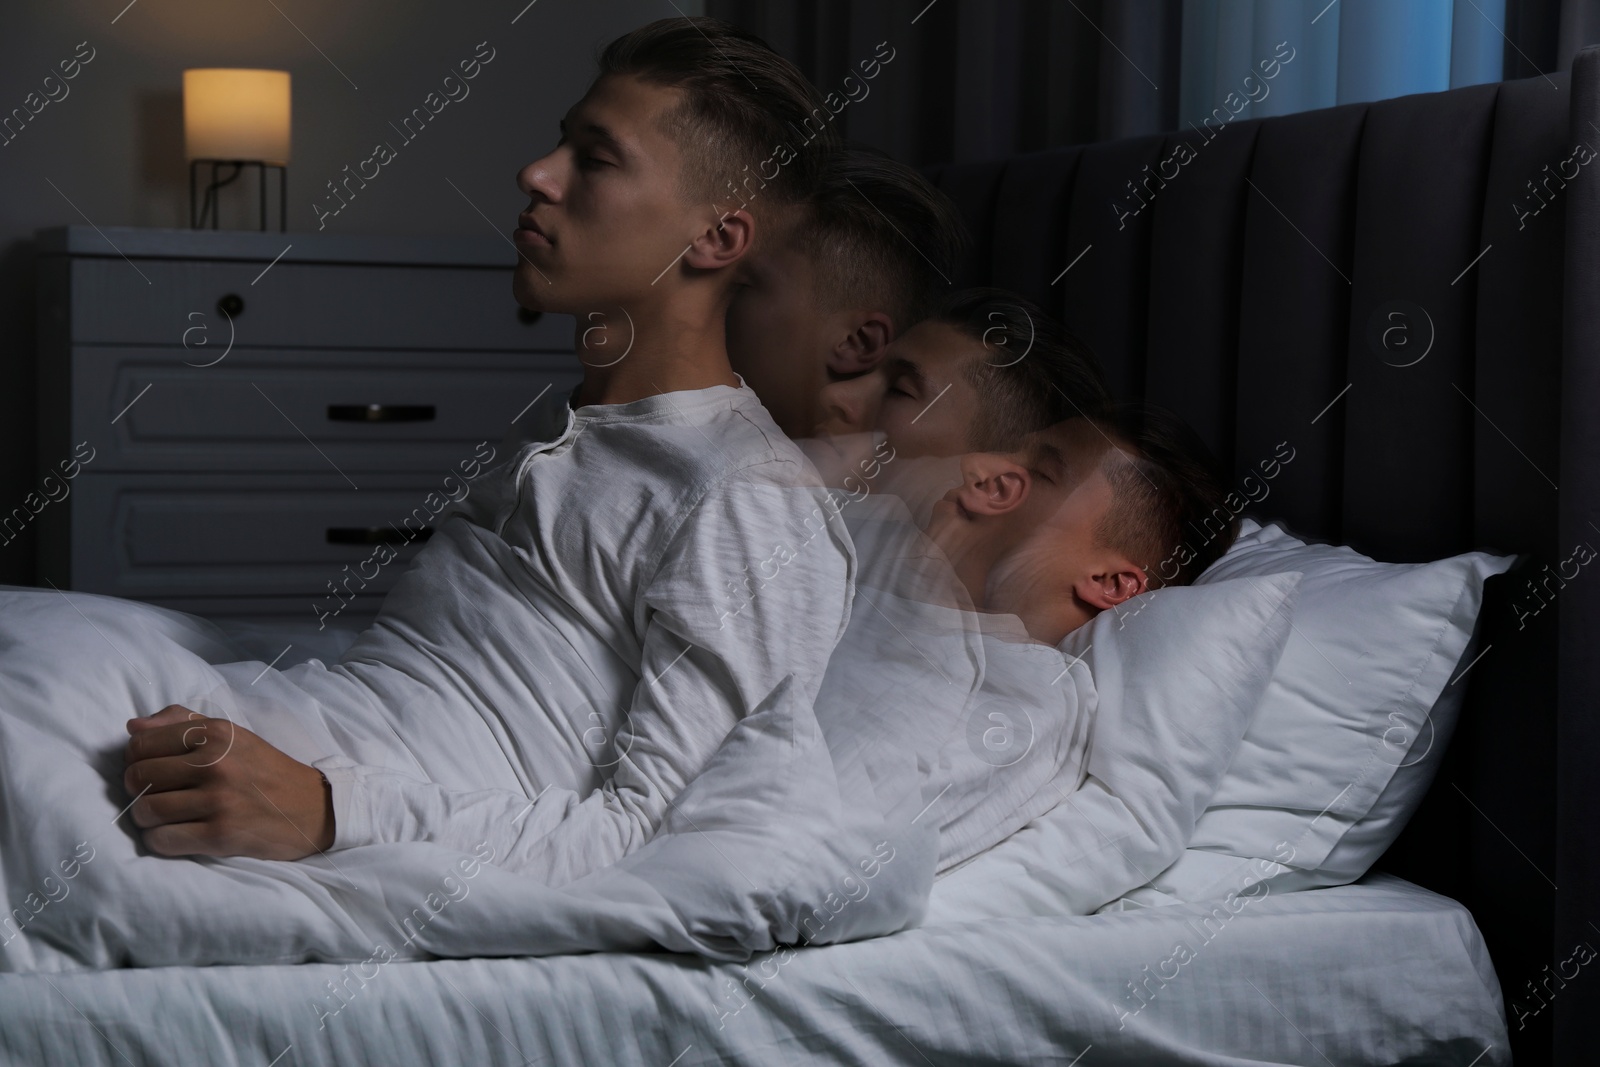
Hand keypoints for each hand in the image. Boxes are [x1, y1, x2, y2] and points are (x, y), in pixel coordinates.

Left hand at [122, 705, 334, 860]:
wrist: (313, 808)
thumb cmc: (265, 770)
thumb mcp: (232, 735)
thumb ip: (182, 723)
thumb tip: (132, 728)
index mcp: (216, 734)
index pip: (140, 744)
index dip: (138, 759)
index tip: (154, 769)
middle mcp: (216, 763)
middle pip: (138, 777)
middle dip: (138, 790)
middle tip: (158, 795)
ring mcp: (218, 800)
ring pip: (146, 810)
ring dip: (148, 818)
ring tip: (166, 817)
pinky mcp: (220, 835)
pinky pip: (161, 840)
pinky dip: (160, 841)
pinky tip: (177, 834)